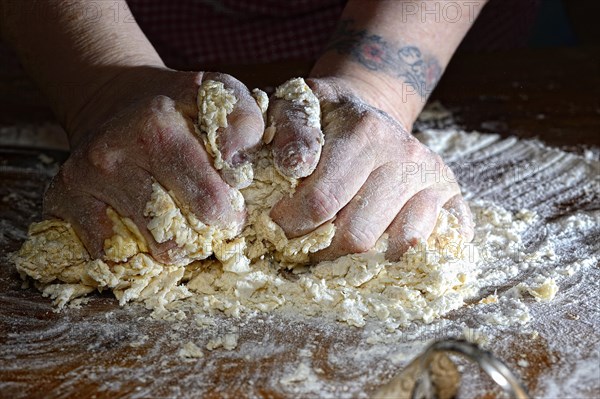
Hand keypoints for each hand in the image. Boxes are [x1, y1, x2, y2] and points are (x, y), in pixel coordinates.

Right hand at [44, 67, 264, 262]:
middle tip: (205, 222)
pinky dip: (133, 252)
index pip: (209, 203)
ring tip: (178, 224)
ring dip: (171, 247)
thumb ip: (243, 121)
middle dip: (201, 237)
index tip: (230, 209)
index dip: (230, 215)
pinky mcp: (63, 198)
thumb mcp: (217, 94)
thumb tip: (240, 164)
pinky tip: (143, 228)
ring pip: (145, 250)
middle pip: (176, 238)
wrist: (113, 97)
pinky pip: (107, 256)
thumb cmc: (175, 105)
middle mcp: (115, 154)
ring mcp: (85, 179)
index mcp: (158, 127)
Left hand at [269, 77, 472, 260]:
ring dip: (359, 262)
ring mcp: (434, 179)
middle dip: (321, 250)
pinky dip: (407, 261)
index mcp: (366, 133)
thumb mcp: (294, 106)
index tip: (277, 226)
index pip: (322, 203)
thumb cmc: (324, 117)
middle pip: (358, 235)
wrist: (368, 114)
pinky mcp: (453, 199)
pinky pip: (436, 248)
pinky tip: (379, 253)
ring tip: (335, 248)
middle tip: (303, 244)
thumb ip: (289, 131)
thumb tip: (295, 166)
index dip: (291, 225)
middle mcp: (407, 156)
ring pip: (397, 250)